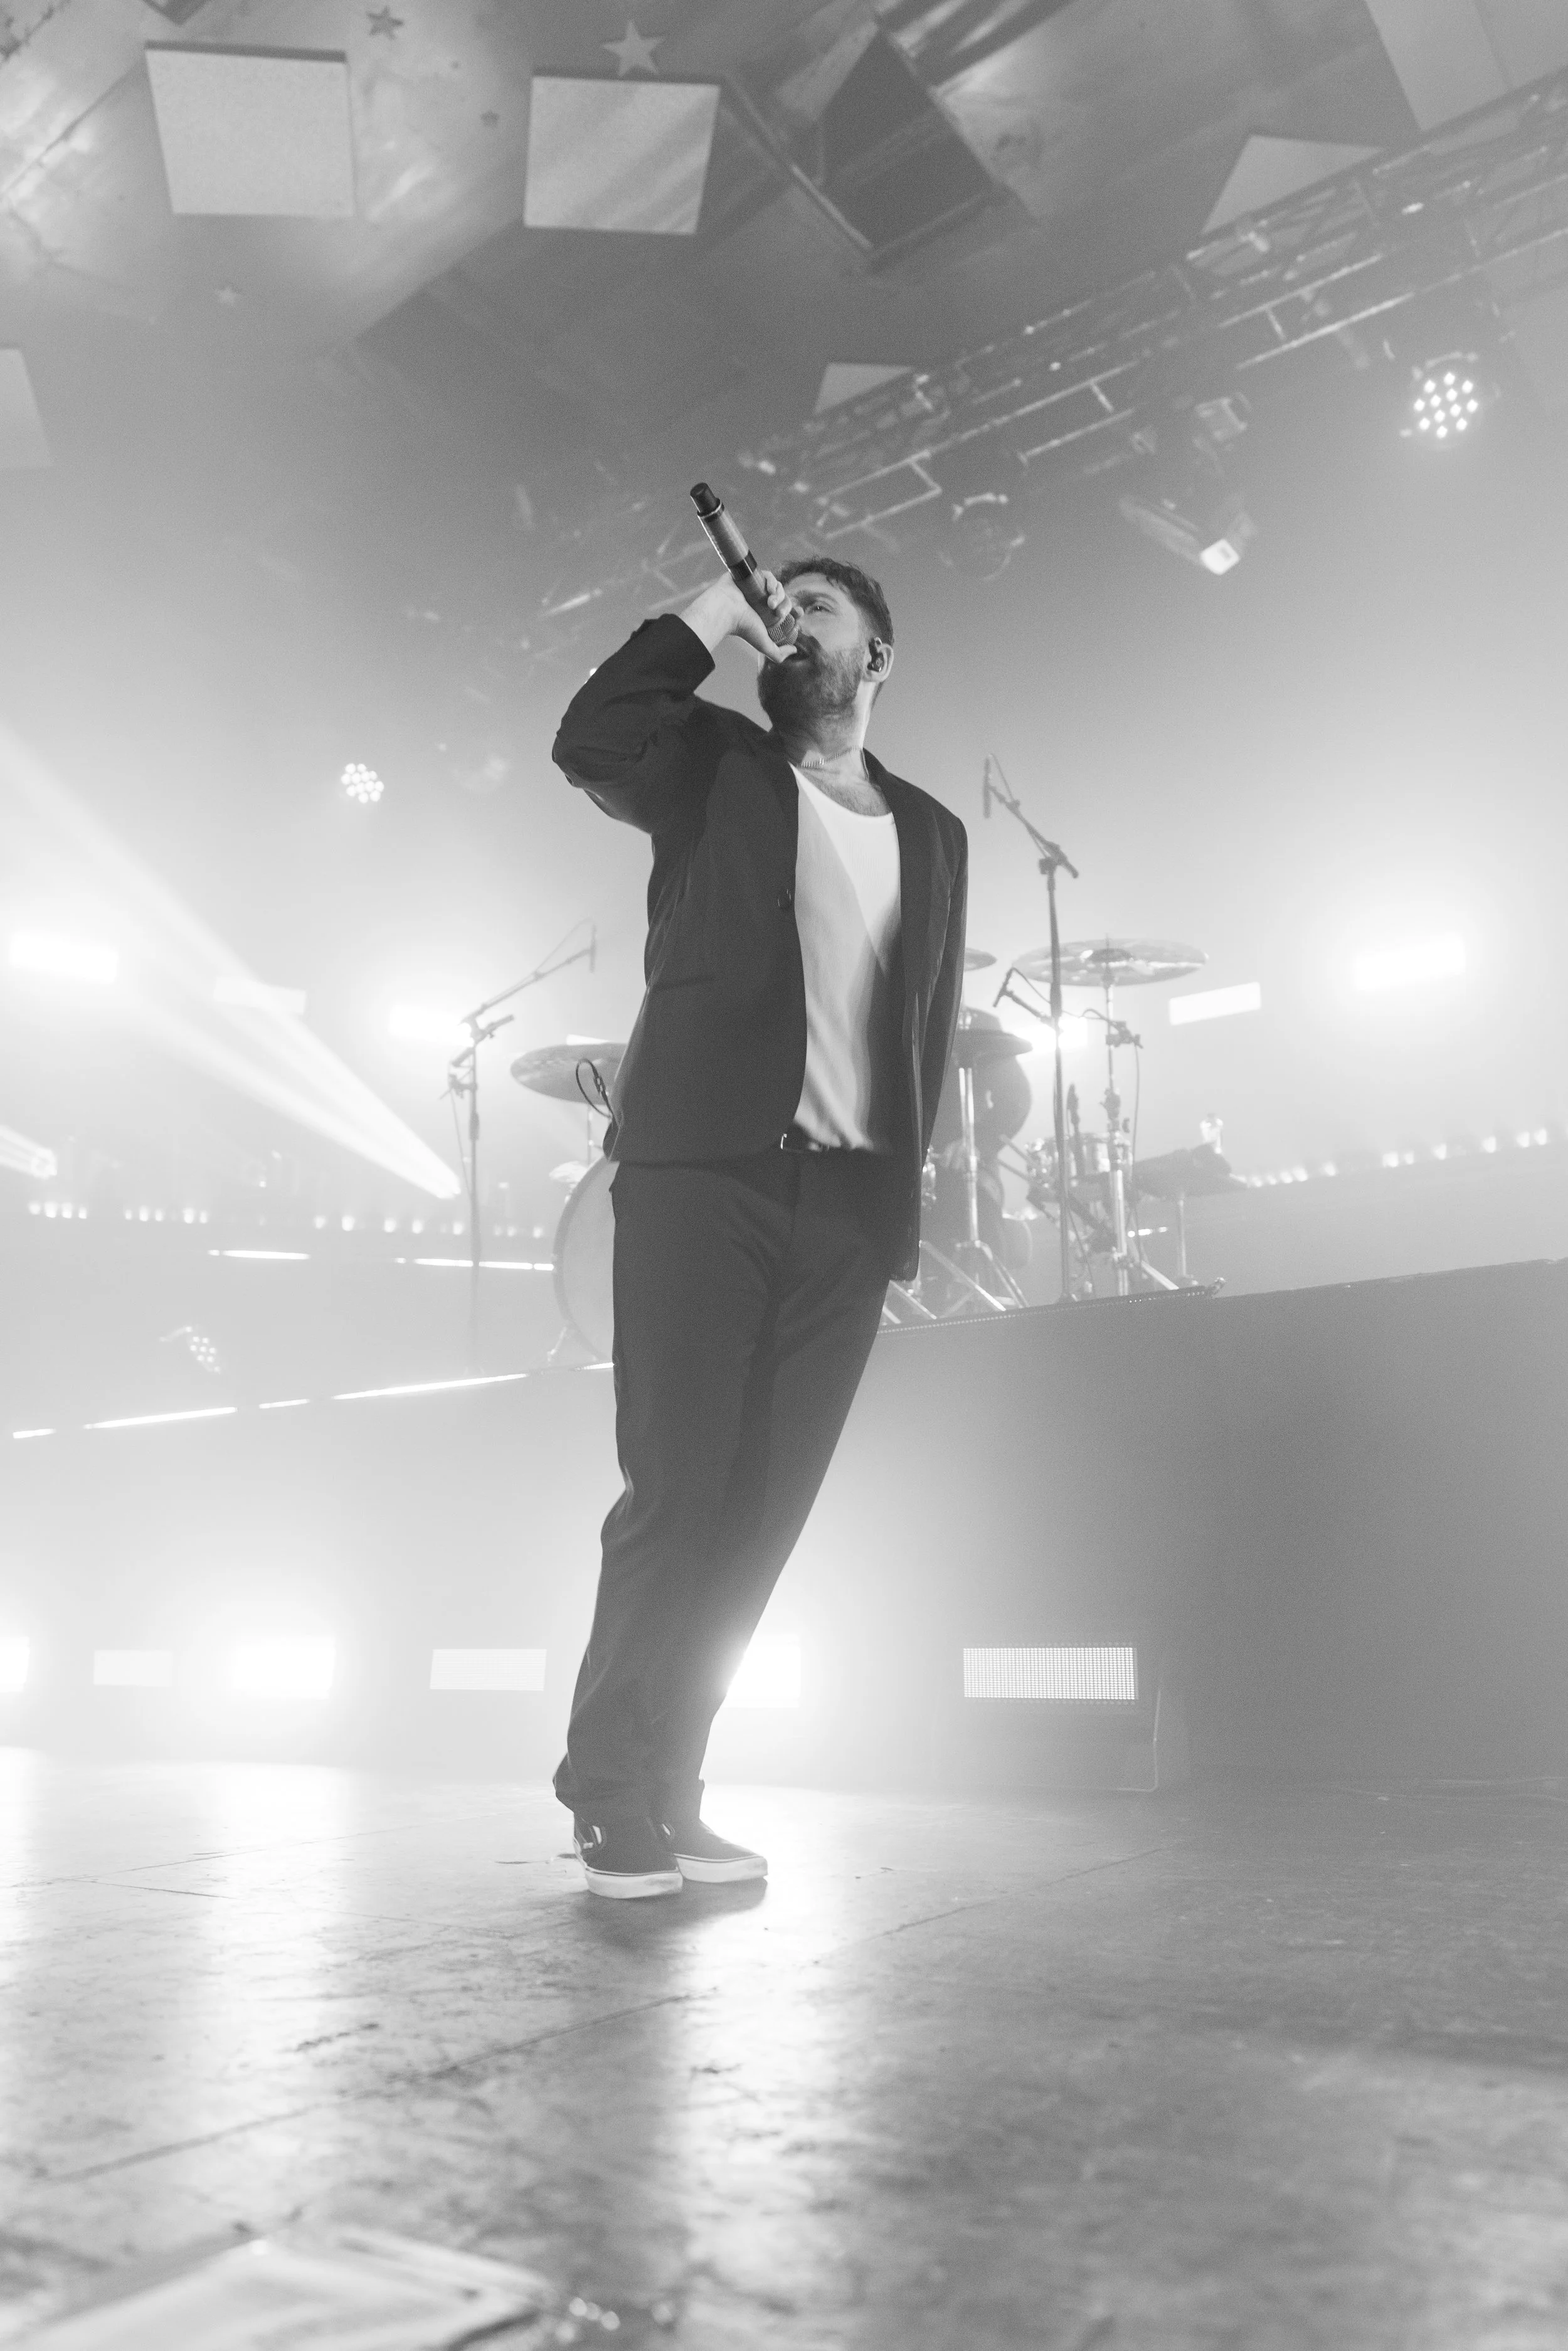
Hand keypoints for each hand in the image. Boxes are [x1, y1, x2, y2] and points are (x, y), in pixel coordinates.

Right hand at [681, 570, 798, 661]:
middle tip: (779, 613)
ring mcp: (758, 588)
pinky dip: (772, 582)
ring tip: (770, 603)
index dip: (795, 611)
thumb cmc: (742, 628)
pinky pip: (769, 576)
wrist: (727, 611)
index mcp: (766, 615)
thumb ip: (779, 653)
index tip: (799, 614)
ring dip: (779, 595)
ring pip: (778, 587)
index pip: (786, 610)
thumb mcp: (764, 645)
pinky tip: (769, 590)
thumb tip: (795, 650)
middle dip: (786, 606)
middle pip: (784, 599)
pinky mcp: (753, 576)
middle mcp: (762, 602)